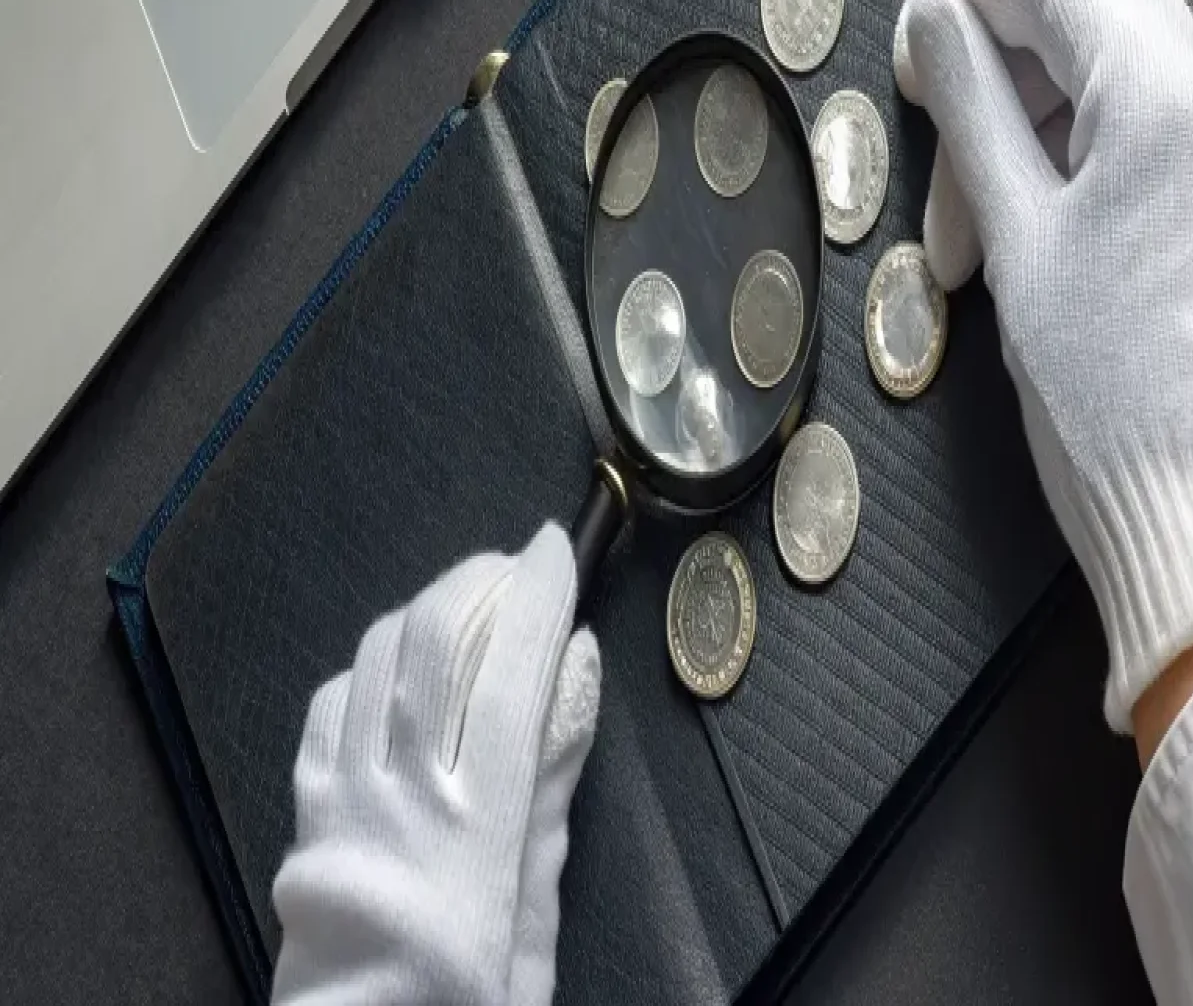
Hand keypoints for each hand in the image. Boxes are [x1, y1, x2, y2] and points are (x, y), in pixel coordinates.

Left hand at [271, 525, 599, 1005]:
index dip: (537, 594)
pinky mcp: (301, 811)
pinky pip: (329, 703)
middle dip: (479, 579)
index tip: (558, 545)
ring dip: (427, 607)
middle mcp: (404, 797)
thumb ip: (553, 781)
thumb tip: (576, 659)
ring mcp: (342, 799)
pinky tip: (400, 671)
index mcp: (480, 828)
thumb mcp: (539, 905)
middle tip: (514, 565)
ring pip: (375, 658)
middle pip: (434, 644)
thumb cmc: (470, 993)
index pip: (513, 673)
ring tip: (466, 601)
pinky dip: (371, 664)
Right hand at [895, 0, 1192, 731]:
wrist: (1172, 488)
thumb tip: (930, 6)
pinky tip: (992, 188)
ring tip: (950, 179)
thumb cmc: (1089, 371)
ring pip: (1105, 47)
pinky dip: (1049, 126)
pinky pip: (1117, 109)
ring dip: (1018, 83)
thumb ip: (970, 101)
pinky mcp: (1190, 187)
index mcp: (1155, 96)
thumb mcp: (1012, 226)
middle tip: (935, 40)